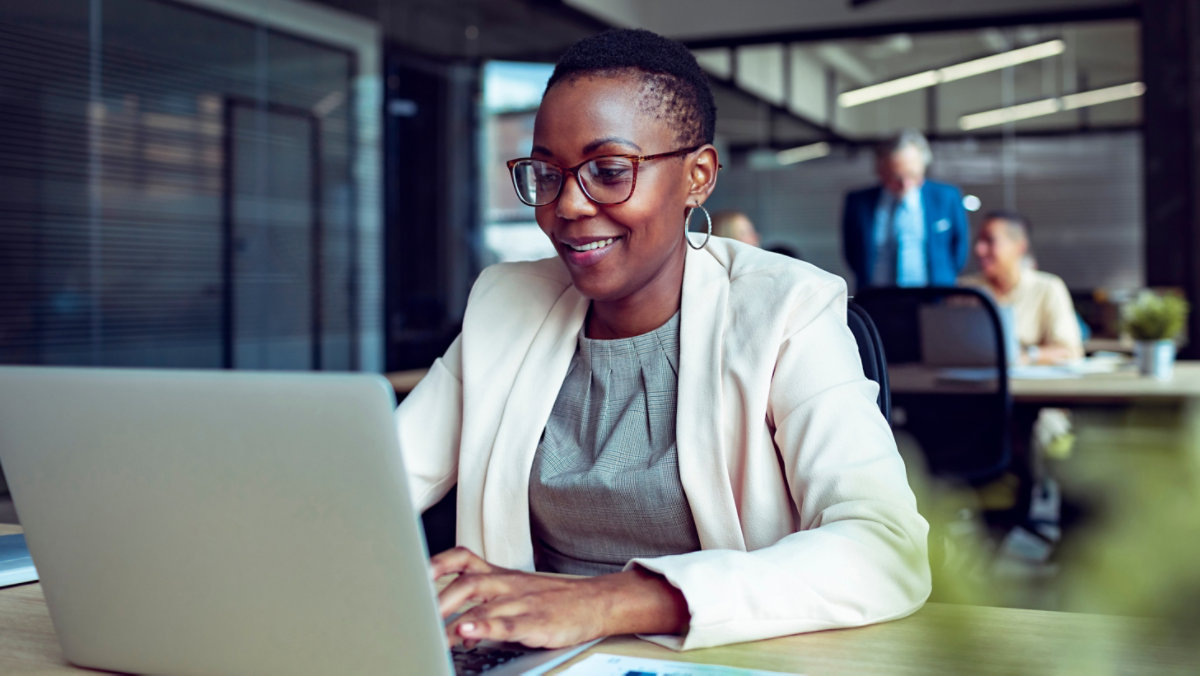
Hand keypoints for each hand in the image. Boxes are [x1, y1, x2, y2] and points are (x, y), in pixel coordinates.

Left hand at [431, 547, 688, 649]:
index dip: (436, 564)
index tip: (411, 572)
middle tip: (413, 614)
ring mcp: (520, 602)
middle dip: (436, 599)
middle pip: (465, 583)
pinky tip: (466, 632)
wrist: (594, 602)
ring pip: (481, 603)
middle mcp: (506, 584)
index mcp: (499, 575)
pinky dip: (484, 627)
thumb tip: (448, 618)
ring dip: (452, 616)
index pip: (462, 559)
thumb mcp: (514, 588)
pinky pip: (506, 623)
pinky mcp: (535, 622)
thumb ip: (482, 597)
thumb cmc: (551, 598)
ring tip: (431, 628)